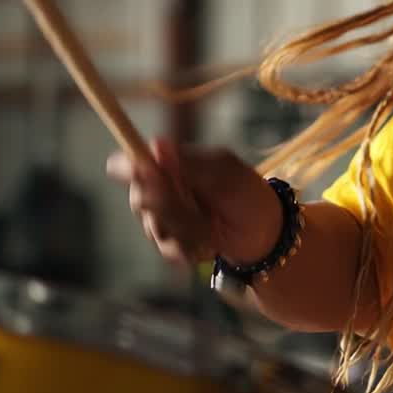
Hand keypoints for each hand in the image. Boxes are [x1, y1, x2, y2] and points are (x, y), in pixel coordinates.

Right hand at [106, 139, 280, 266]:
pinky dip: (189, 247)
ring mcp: (163, 218)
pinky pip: (166, 248)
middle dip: (167, 205)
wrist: (265, 233)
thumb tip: (155, 144)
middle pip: (139, 198)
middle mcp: (161, 190)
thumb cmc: (248, 194)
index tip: (139, 173)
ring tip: (211, 227)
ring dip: (185, 229)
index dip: (127, 168)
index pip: (135, 162)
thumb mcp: (224, 174)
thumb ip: (188, 163)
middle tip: (193, 205)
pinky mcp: (170, 243)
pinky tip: (208, 244)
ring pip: (154, 227)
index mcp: (172, 165)